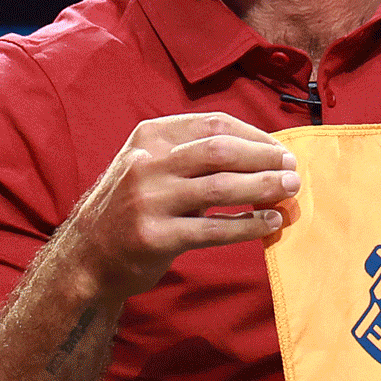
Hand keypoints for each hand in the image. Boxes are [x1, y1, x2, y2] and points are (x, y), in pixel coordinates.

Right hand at [62, 112, 298, 301]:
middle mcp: (147, 164)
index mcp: (149, 138)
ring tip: (290, 192)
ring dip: (263, 188)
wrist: (87, 256)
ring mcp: (149, 201)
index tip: (279, 149)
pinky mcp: (156, 237)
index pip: (213, 124)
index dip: (254, 136)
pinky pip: (214, 230)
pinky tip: (269, 223)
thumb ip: (191, 155)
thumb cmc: (131, 208)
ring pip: (221, 188)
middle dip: (264, 159)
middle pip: (220, 151)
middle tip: (292, 170)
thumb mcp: (149, 166)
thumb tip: (259, 151)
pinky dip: (248, 226)